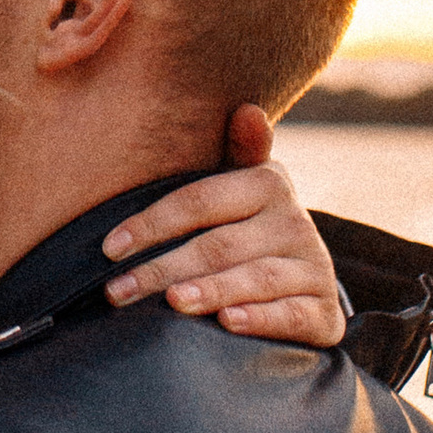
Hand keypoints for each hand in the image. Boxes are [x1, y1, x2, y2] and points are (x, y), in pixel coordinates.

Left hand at [99, 106, 341, 346]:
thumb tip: (248, 110)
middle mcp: (295, 224)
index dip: (152, 223)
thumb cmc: (249, 229)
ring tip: (173, 301)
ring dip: (211, 290)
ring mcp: (313, 270)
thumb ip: (235, 153)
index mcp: (268, 184)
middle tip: (118, 291)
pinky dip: (260, 318)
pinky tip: (227, 323)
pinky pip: (291, 315)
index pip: (201, 200)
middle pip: (220, 245)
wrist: (304, 285)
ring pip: (257, 279)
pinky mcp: (323, 313)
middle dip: (163, 268)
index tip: (110, 249)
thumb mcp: (238, 189)